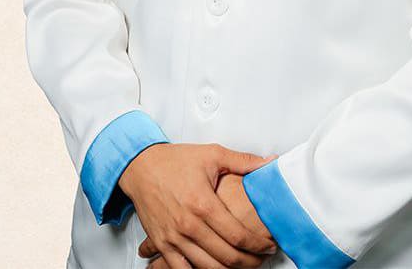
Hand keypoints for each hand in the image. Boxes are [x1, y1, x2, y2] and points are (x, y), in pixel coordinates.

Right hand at [119, 141, 277, 267]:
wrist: (141, 167)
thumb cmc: (175, 160)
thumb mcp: (212, 154)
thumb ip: (243, 161)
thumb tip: (269, 162)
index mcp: (203, 204)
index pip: (238, 235)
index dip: (258, 244)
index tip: (268, 245)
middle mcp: (189, 224)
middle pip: (226, 257)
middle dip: (249, 262)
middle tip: (260, 258)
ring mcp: (174, 237)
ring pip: (207, 268)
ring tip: (242, 265)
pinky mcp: (162, 244)